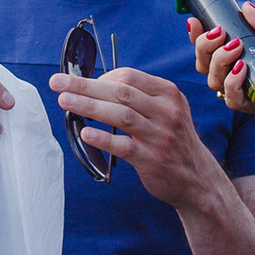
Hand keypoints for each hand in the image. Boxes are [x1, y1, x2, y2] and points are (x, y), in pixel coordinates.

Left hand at [49, 66, 221, 209]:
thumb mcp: (167, 111)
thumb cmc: (173, 140)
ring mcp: (160, 136)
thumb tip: (96, 86)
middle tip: (57, 83)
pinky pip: (124, 146)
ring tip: (64, 102)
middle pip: (121, 92)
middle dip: (85, 86)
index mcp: (168, 94)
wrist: (197, 178)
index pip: (129, 77)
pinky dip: (103, 138)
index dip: (100, 77)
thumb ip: (140, 97)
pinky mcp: (152, 159)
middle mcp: (166, 112)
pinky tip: (85, 133)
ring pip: (121, 115)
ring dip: (89, 106)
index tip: (78, 82)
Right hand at [186, 3, 254, 134]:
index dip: (200, 36)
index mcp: (253, 53)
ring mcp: (252, 90)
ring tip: (235, 48)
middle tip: (219, 35)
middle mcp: (247, 72)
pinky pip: (233, 100)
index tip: (195, 22)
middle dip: (204, 47)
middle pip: (207, 65)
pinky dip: (232, 84)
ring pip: (214, 82)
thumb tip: (244, 8)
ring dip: (218, 63)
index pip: (216, 47)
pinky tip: (242, 69)